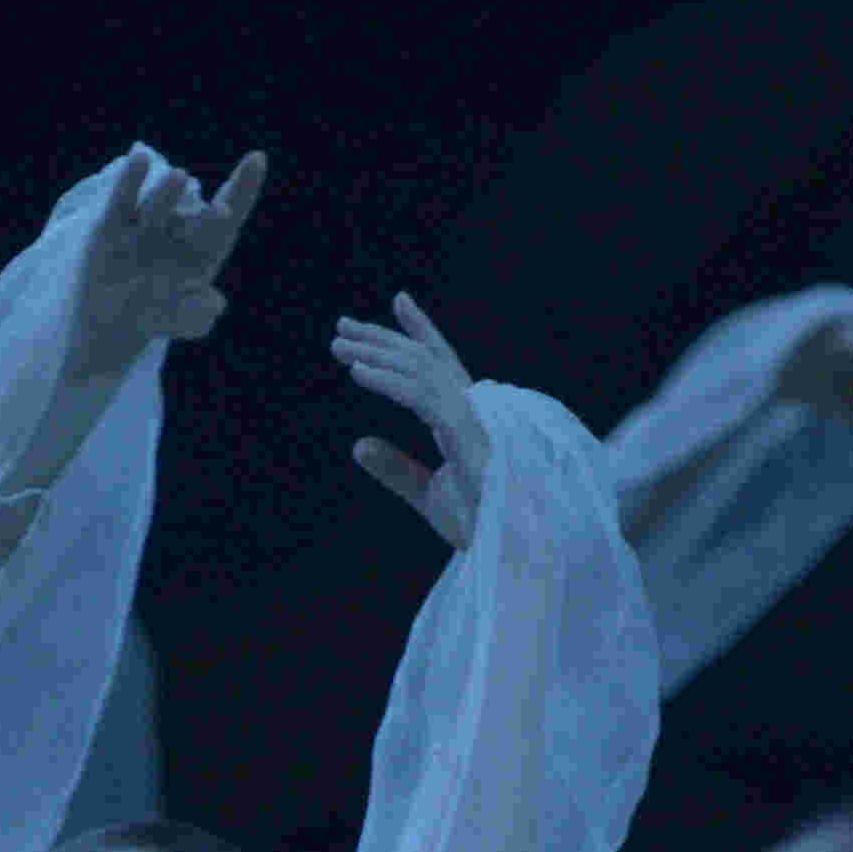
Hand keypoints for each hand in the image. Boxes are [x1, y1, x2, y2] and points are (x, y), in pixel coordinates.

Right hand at [78, 149, 270, 372]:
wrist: (113, 322)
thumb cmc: (159, 315)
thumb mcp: (184, 323)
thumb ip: (199, 316)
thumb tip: (214, 302)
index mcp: (204, 247)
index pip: (229, 217)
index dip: (244, 189)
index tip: (257, 159)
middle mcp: (178, 230)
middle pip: (196, 218)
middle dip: (209, 217)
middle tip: (222, 213)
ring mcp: (146, 225)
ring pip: (160, 205)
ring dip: (169, 193)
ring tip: (180, 178)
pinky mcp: (114, 225)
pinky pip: (123, 201)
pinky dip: (130, 181)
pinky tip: (140, 159)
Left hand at [332, 297, 497, 547]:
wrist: (513, 549)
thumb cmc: (482, 523)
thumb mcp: (427, 494)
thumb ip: (395, 469)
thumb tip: (357, 445)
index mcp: (466, 419)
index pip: (441, 364)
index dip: (420, 331)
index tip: (398, 301)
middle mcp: (473, 408)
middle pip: (423, 358)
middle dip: (383, 339)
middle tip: (342, 328)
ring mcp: (473, 416)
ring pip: (419, 369)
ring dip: (376, 353)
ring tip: (339, 347)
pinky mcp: (467, 431)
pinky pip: (420, 394)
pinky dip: (387, 380)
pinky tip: (357, 373)